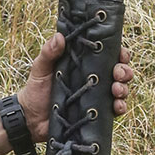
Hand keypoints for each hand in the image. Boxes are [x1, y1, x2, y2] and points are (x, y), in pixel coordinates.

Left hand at [18, 33, 133, 141]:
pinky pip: (115, 110)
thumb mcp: (40, 67)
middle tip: (118, 74)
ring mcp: (97, 96)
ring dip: (124, 89)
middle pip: (119, 71)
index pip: (108, 55)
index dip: (119, 53)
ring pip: (121, 89)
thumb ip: (49, 52)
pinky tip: (117, 107)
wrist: (30, 118)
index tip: (120, 54)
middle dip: (124, 71)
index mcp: (84, 64)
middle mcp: (94, 79)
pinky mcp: (96, 114)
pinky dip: (120, 107)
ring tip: (117, 91)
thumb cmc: (36, 89)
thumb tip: (60, 36)